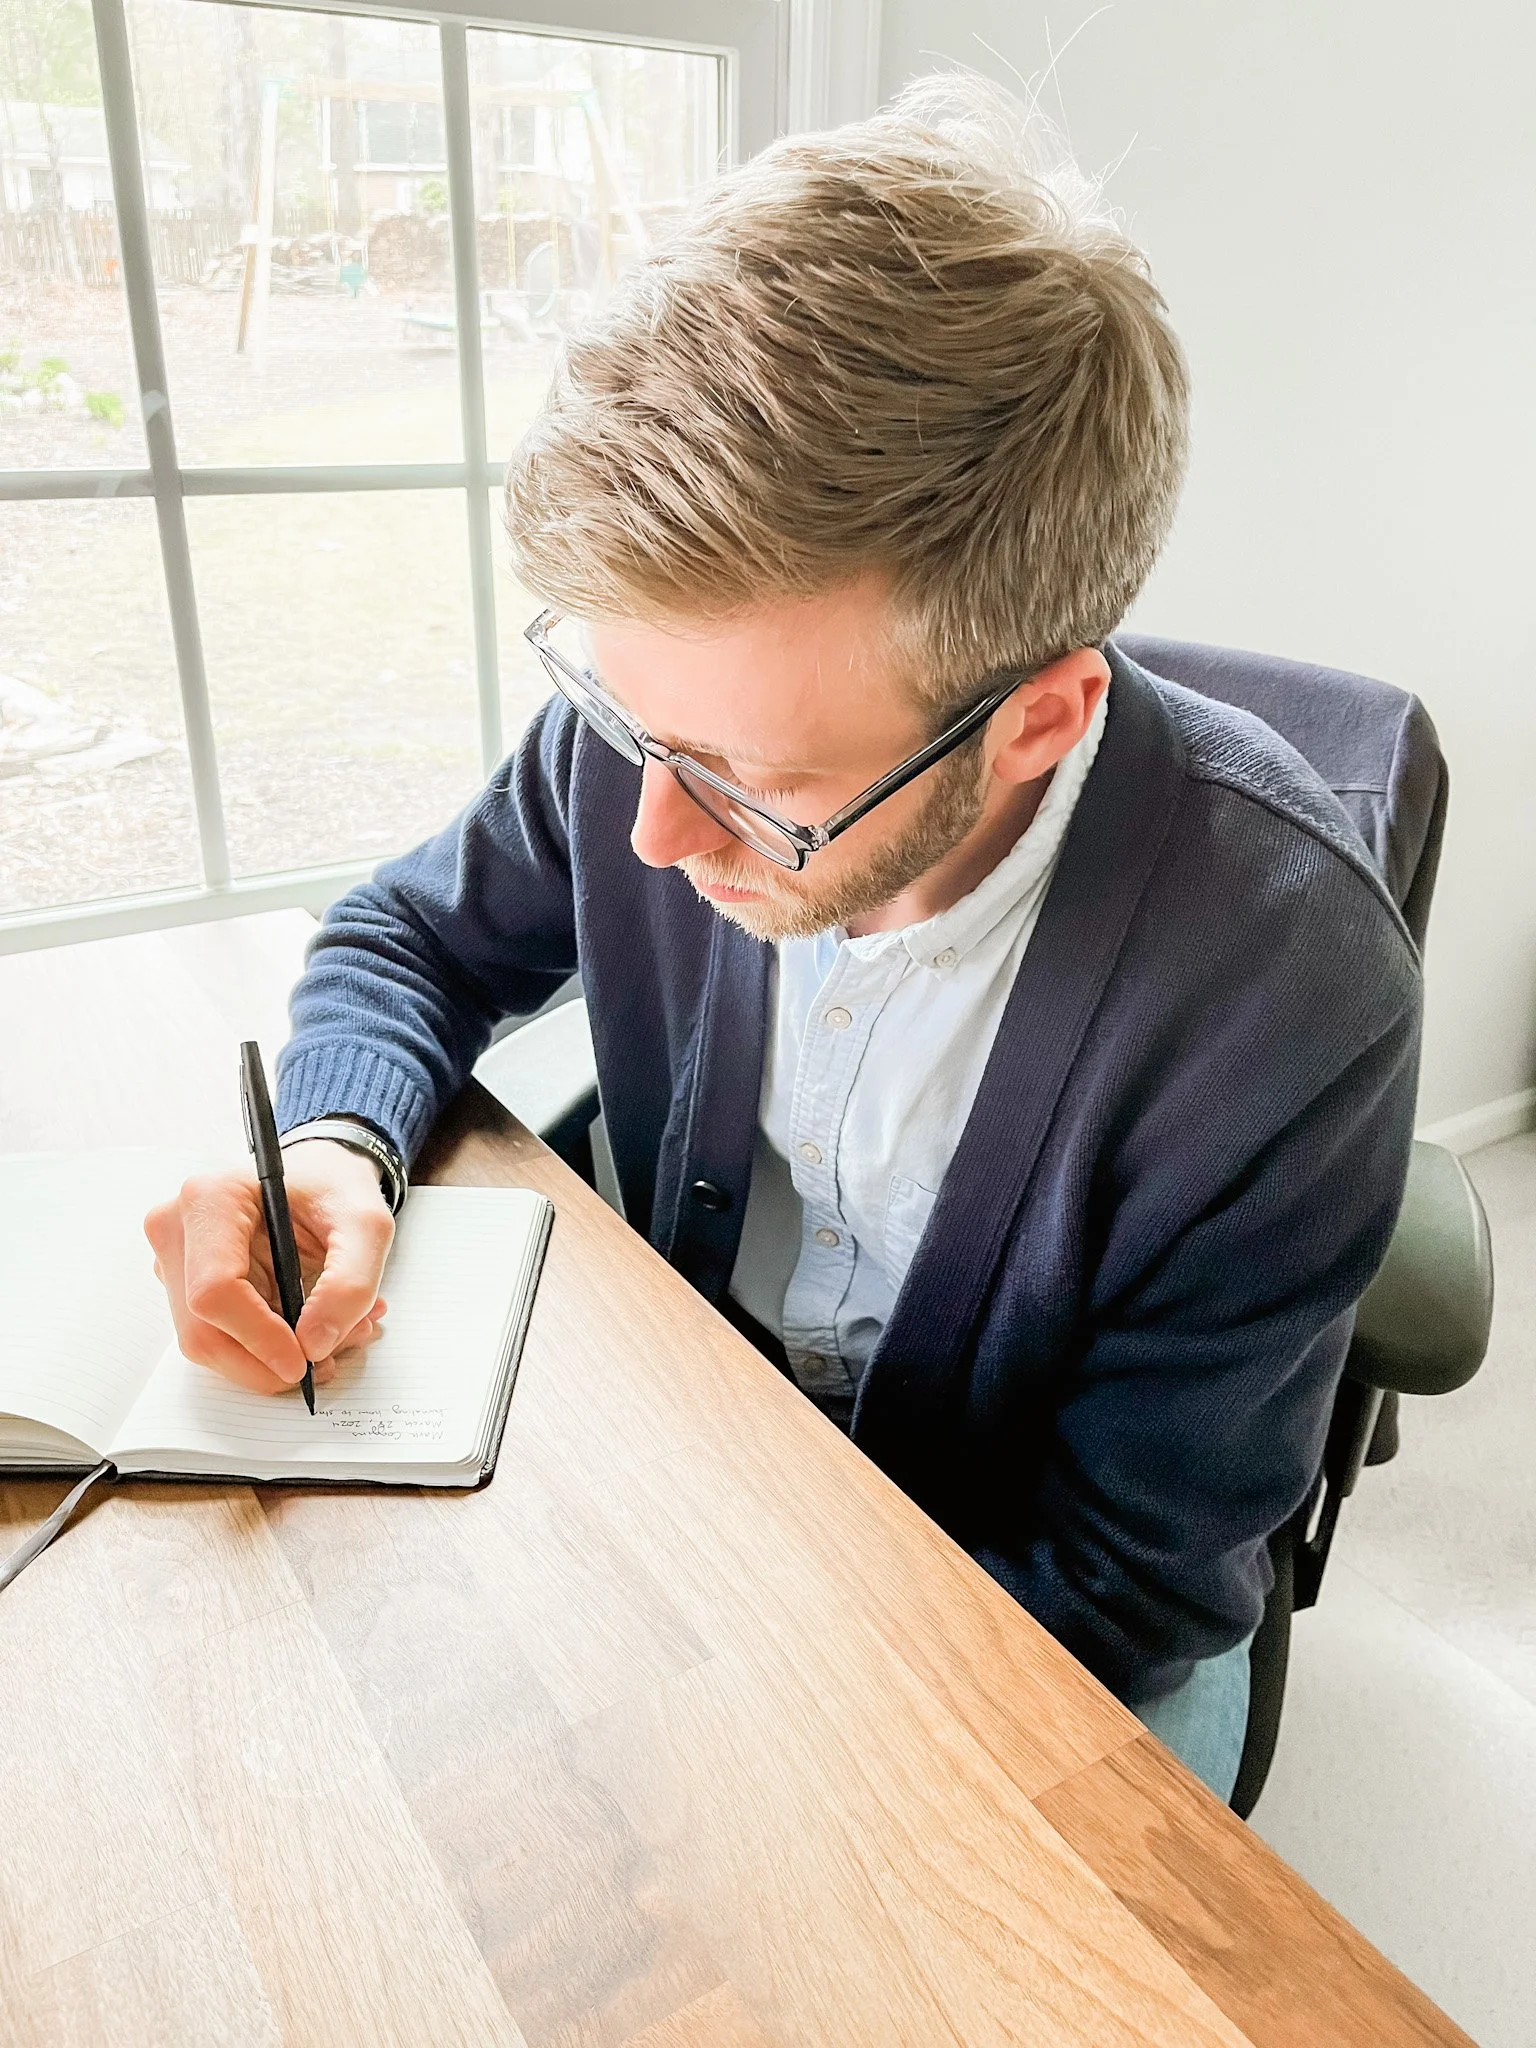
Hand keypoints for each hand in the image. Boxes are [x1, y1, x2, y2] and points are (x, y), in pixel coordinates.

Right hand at [144, 1139, 393, 1394]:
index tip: (305, 1360)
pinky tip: (310, 1327)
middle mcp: (178, 1229)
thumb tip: (313, 1345)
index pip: (215, 1291)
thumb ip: (351, 1284)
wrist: (319, 1177)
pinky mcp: (184, 1284)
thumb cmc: (335, 1188)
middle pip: (204, 1330)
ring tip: (334, 1338)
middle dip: (268, 1360)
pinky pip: (219, 1337)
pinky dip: (266, 1348)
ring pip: (209, 1343)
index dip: (259, 1338)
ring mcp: (175, 1260)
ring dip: (270, 1359)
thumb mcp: (367, 1225)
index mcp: (211, 1198)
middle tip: (329, 1360)